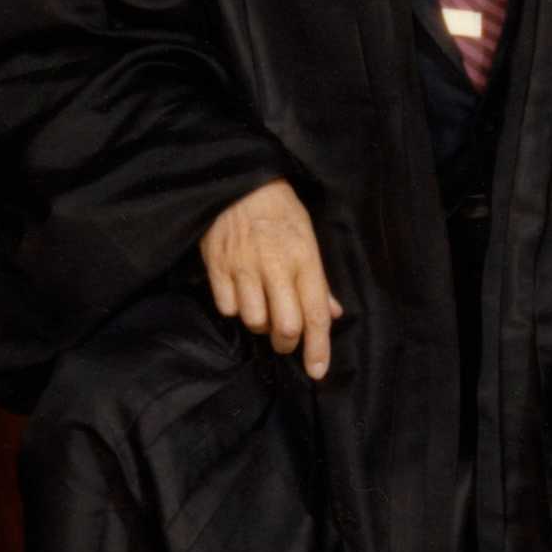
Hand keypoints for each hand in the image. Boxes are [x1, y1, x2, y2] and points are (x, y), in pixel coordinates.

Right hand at [201, 182, 346, 381]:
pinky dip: (235, 309)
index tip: (317, 372)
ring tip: (262, 309)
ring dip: (260, 325)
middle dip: (287, 342)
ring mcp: (243, 267)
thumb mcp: (308, 237)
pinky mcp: (217, 266)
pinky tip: (240, 294)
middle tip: (285, 339)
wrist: (238, 180)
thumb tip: (333, 314)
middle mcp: (275, 266)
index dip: (318, 348)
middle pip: (285, 326)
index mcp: (304, 259)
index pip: (316, 314)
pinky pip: (227, 308)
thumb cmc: (280, 210)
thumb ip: (320, 280)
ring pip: (254, 321)